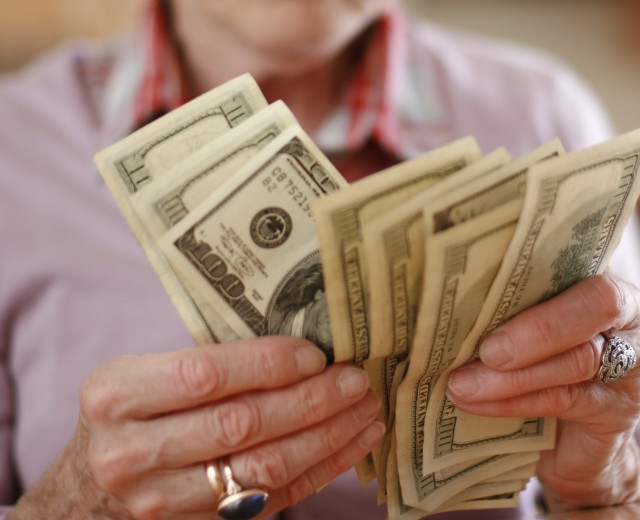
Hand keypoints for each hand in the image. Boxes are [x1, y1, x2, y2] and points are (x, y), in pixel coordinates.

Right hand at [10, 336, 382, 518]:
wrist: (84, 494)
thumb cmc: (128, 412)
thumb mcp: (139, 373)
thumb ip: (202, 358)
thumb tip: (299, 330)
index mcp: (116, 395)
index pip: (203, 376)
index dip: (265, 364)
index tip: (315, 351)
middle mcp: (131, 453)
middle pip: (239, 426)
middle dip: (308, 400)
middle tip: (355, 377)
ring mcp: (160, 501)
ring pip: (261, 469)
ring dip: (325, 437)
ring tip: (364, 407)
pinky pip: (271, 499)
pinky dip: (319, 470)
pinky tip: (352, 442)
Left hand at [445, 269, 639, 511]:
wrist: (575, 442)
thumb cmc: (543, 363)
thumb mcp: (529, 325)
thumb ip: (509, 306)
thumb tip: (445, 296)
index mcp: (603, 277)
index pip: (582, 259)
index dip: (540, 266)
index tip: (486, 275)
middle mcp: (627, 317)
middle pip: (593, 306)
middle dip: (537, 328)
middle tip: (485, 349)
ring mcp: (630, 366)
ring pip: (575, 361)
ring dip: (512, 375)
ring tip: (462, 383)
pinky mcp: (617, 412)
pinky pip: (564, 400)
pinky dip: (514, 402)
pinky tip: (476, 403)